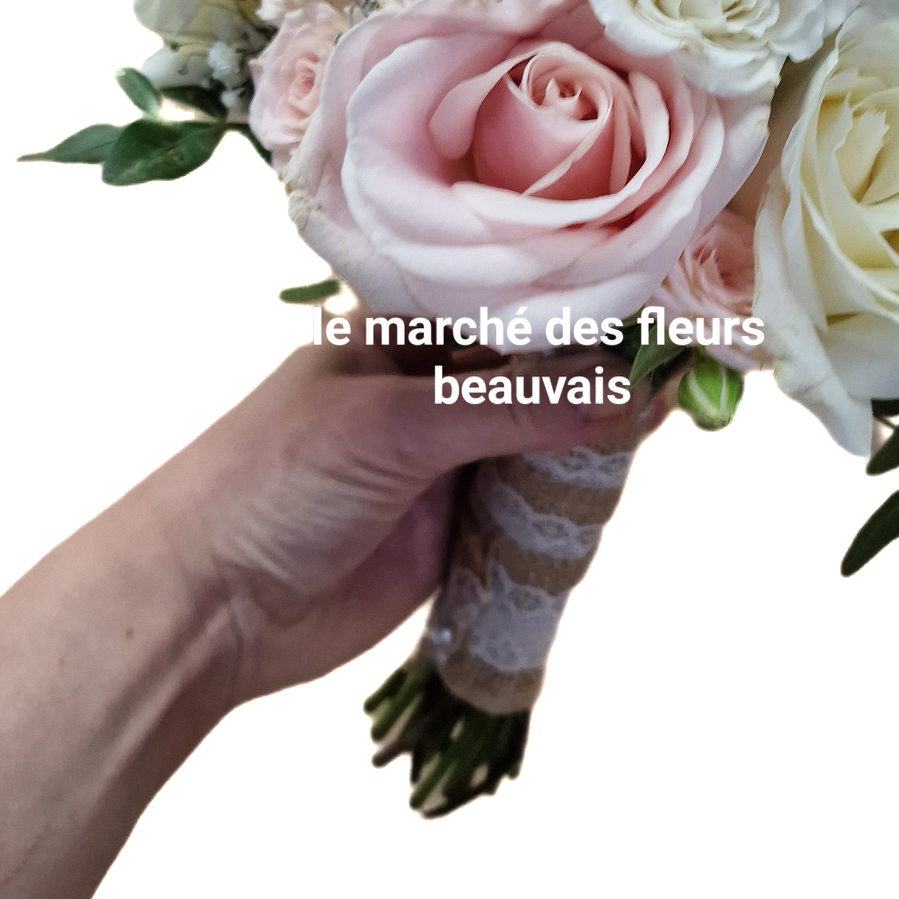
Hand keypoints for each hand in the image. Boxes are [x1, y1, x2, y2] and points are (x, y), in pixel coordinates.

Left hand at [145, 326, 648, 712]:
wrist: (210, 609)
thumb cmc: (275, 481)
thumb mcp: (394, 426)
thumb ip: (513, 409)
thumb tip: (627, 395)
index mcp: (399, 328)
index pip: (505, 294)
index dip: (577, 292)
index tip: (658, 290)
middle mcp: (430, 384)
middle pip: (535, 366)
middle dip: (599, 365)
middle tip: (687, 353)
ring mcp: (448, 457)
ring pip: (544, 434)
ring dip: (595, 432)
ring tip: (678, 407)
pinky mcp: (460, 527)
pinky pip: (532, 504)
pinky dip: (574, 496)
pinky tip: (624, 477)